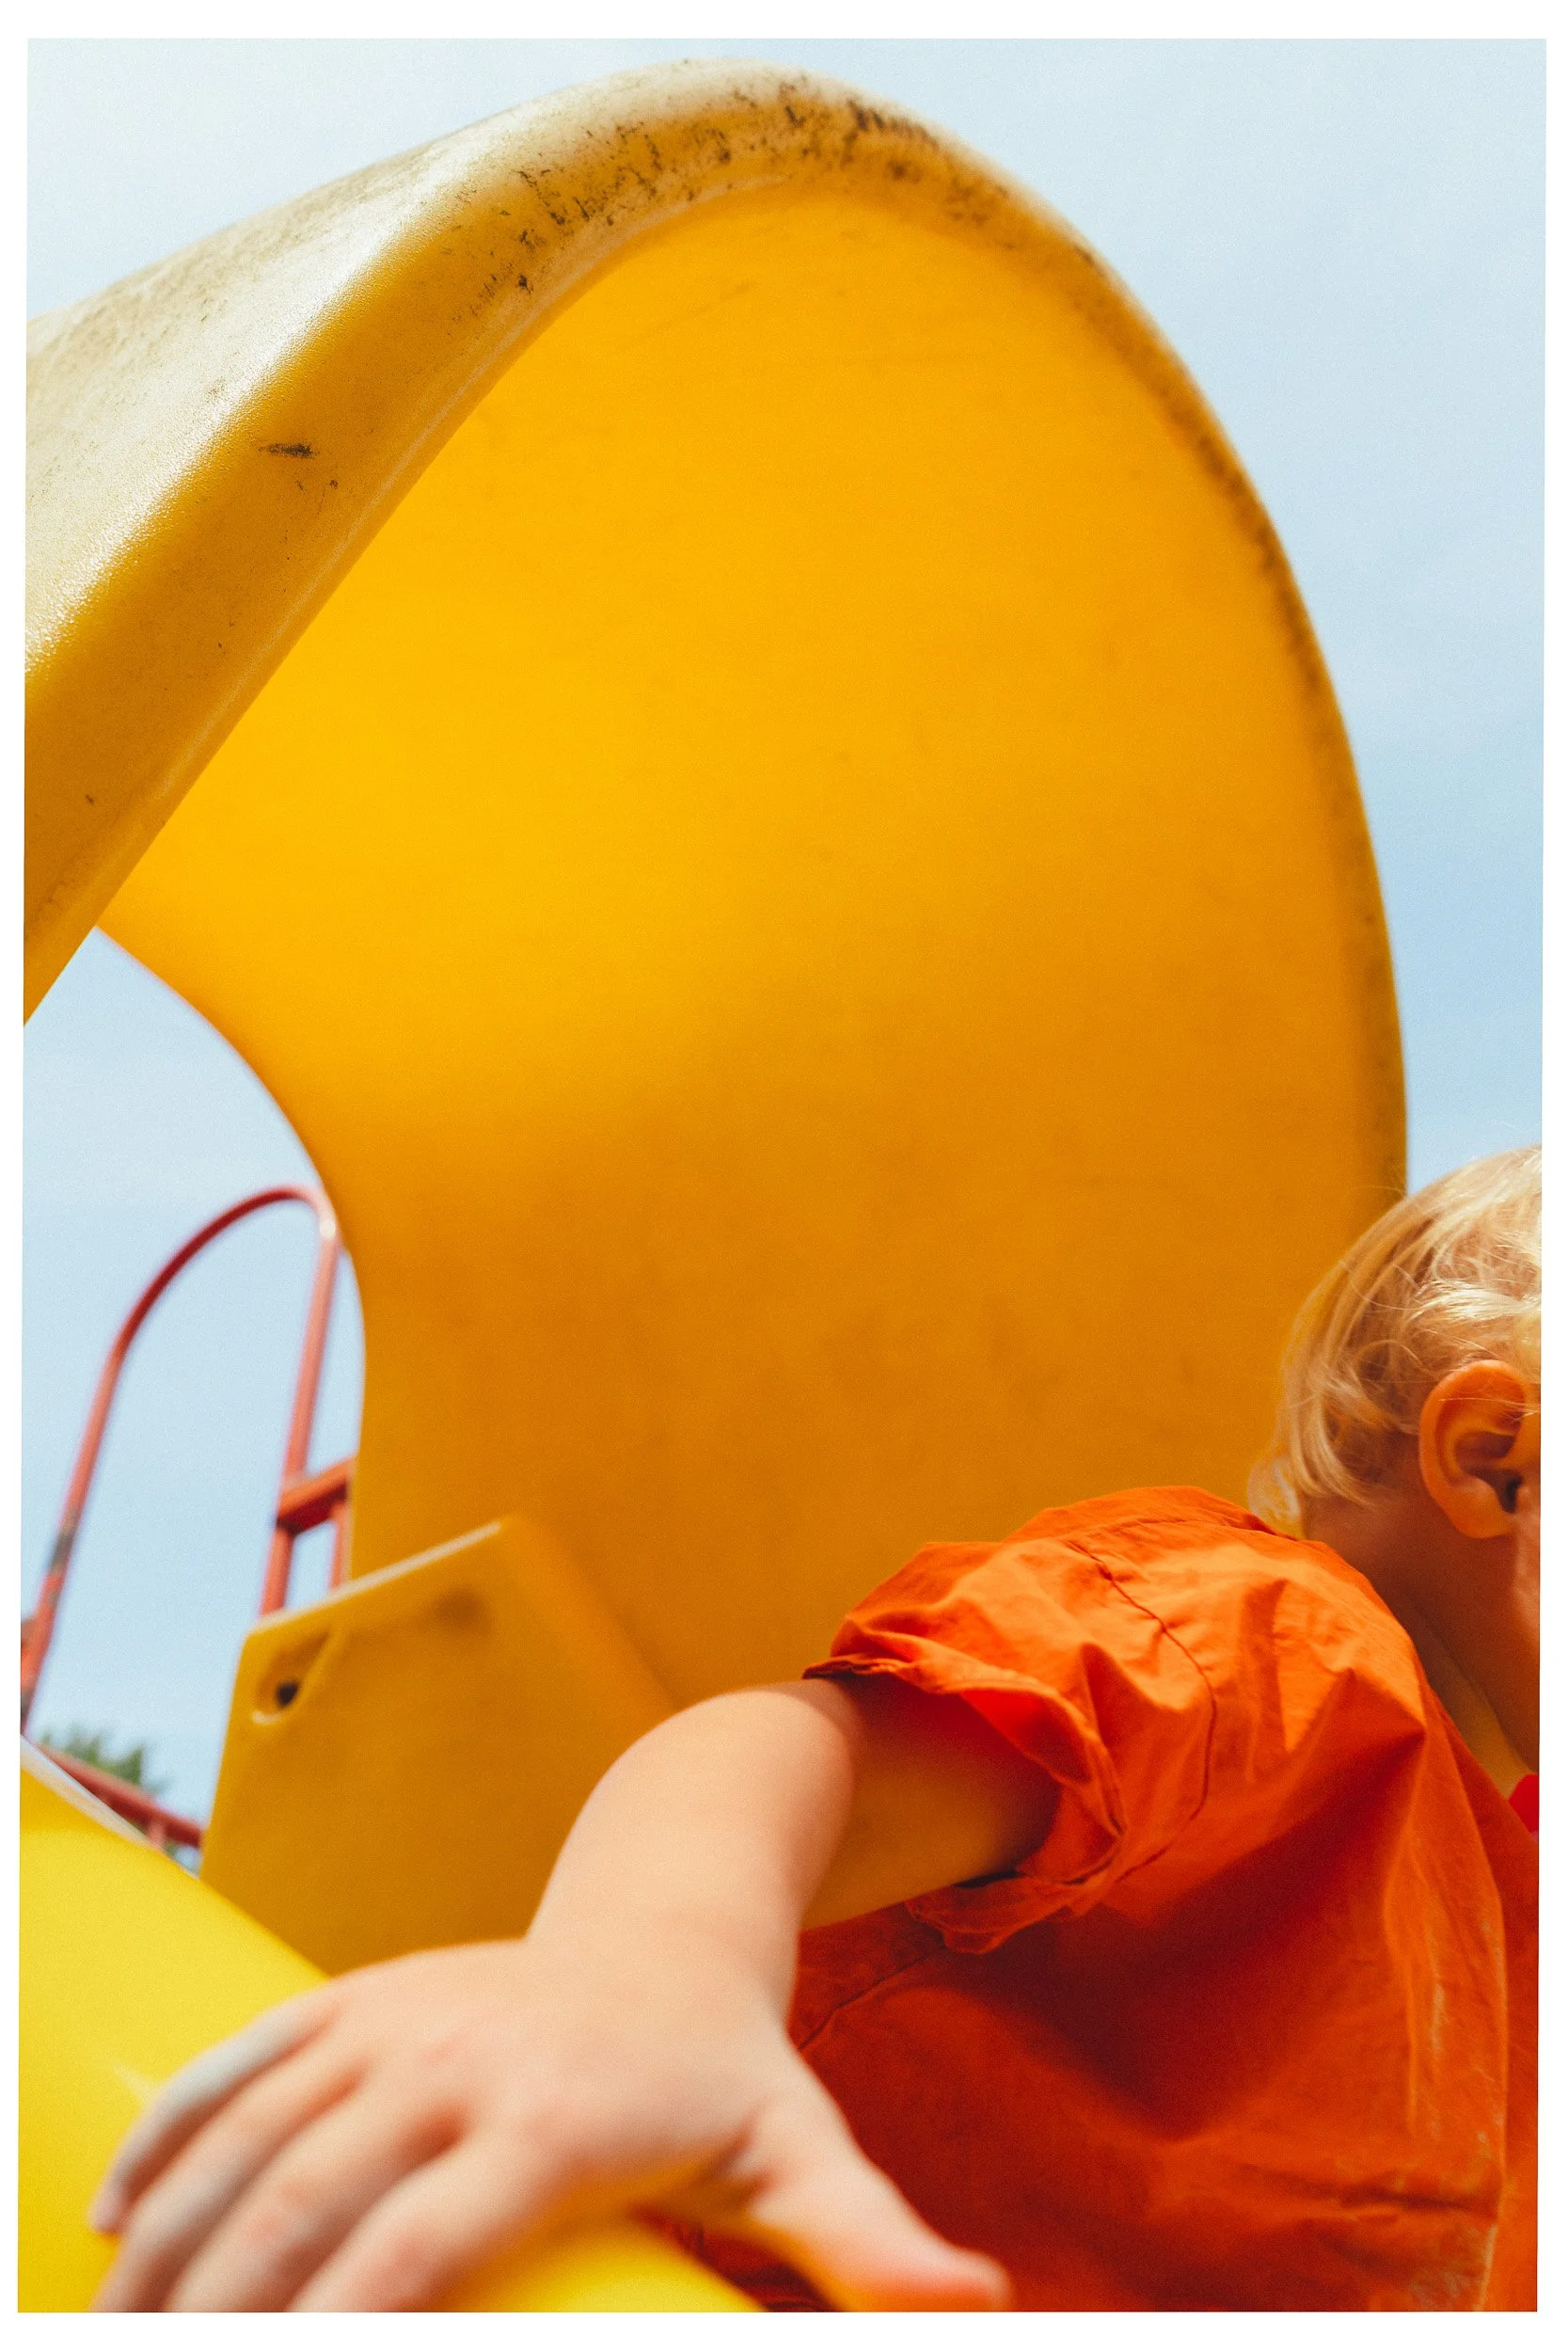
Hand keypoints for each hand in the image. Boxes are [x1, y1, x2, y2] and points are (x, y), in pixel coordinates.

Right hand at [89, 1932, 1009, 2311]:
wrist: (671, 1911)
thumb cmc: (728, 2064)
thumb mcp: (800, 2148)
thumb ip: (868, 2241)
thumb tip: (978, 2307)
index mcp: (558, 2118)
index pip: (425, 2243)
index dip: (345, 2328)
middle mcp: (462, 2054)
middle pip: (308, 2198)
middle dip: (219, 2308)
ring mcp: (399, 2012)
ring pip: (250, 2129)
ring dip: (163, 2242)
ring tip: (109, 2338)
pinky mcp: (358, 1988)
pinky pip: (243, 2058)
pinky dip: (164, 2135)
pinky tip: (108, 2221)